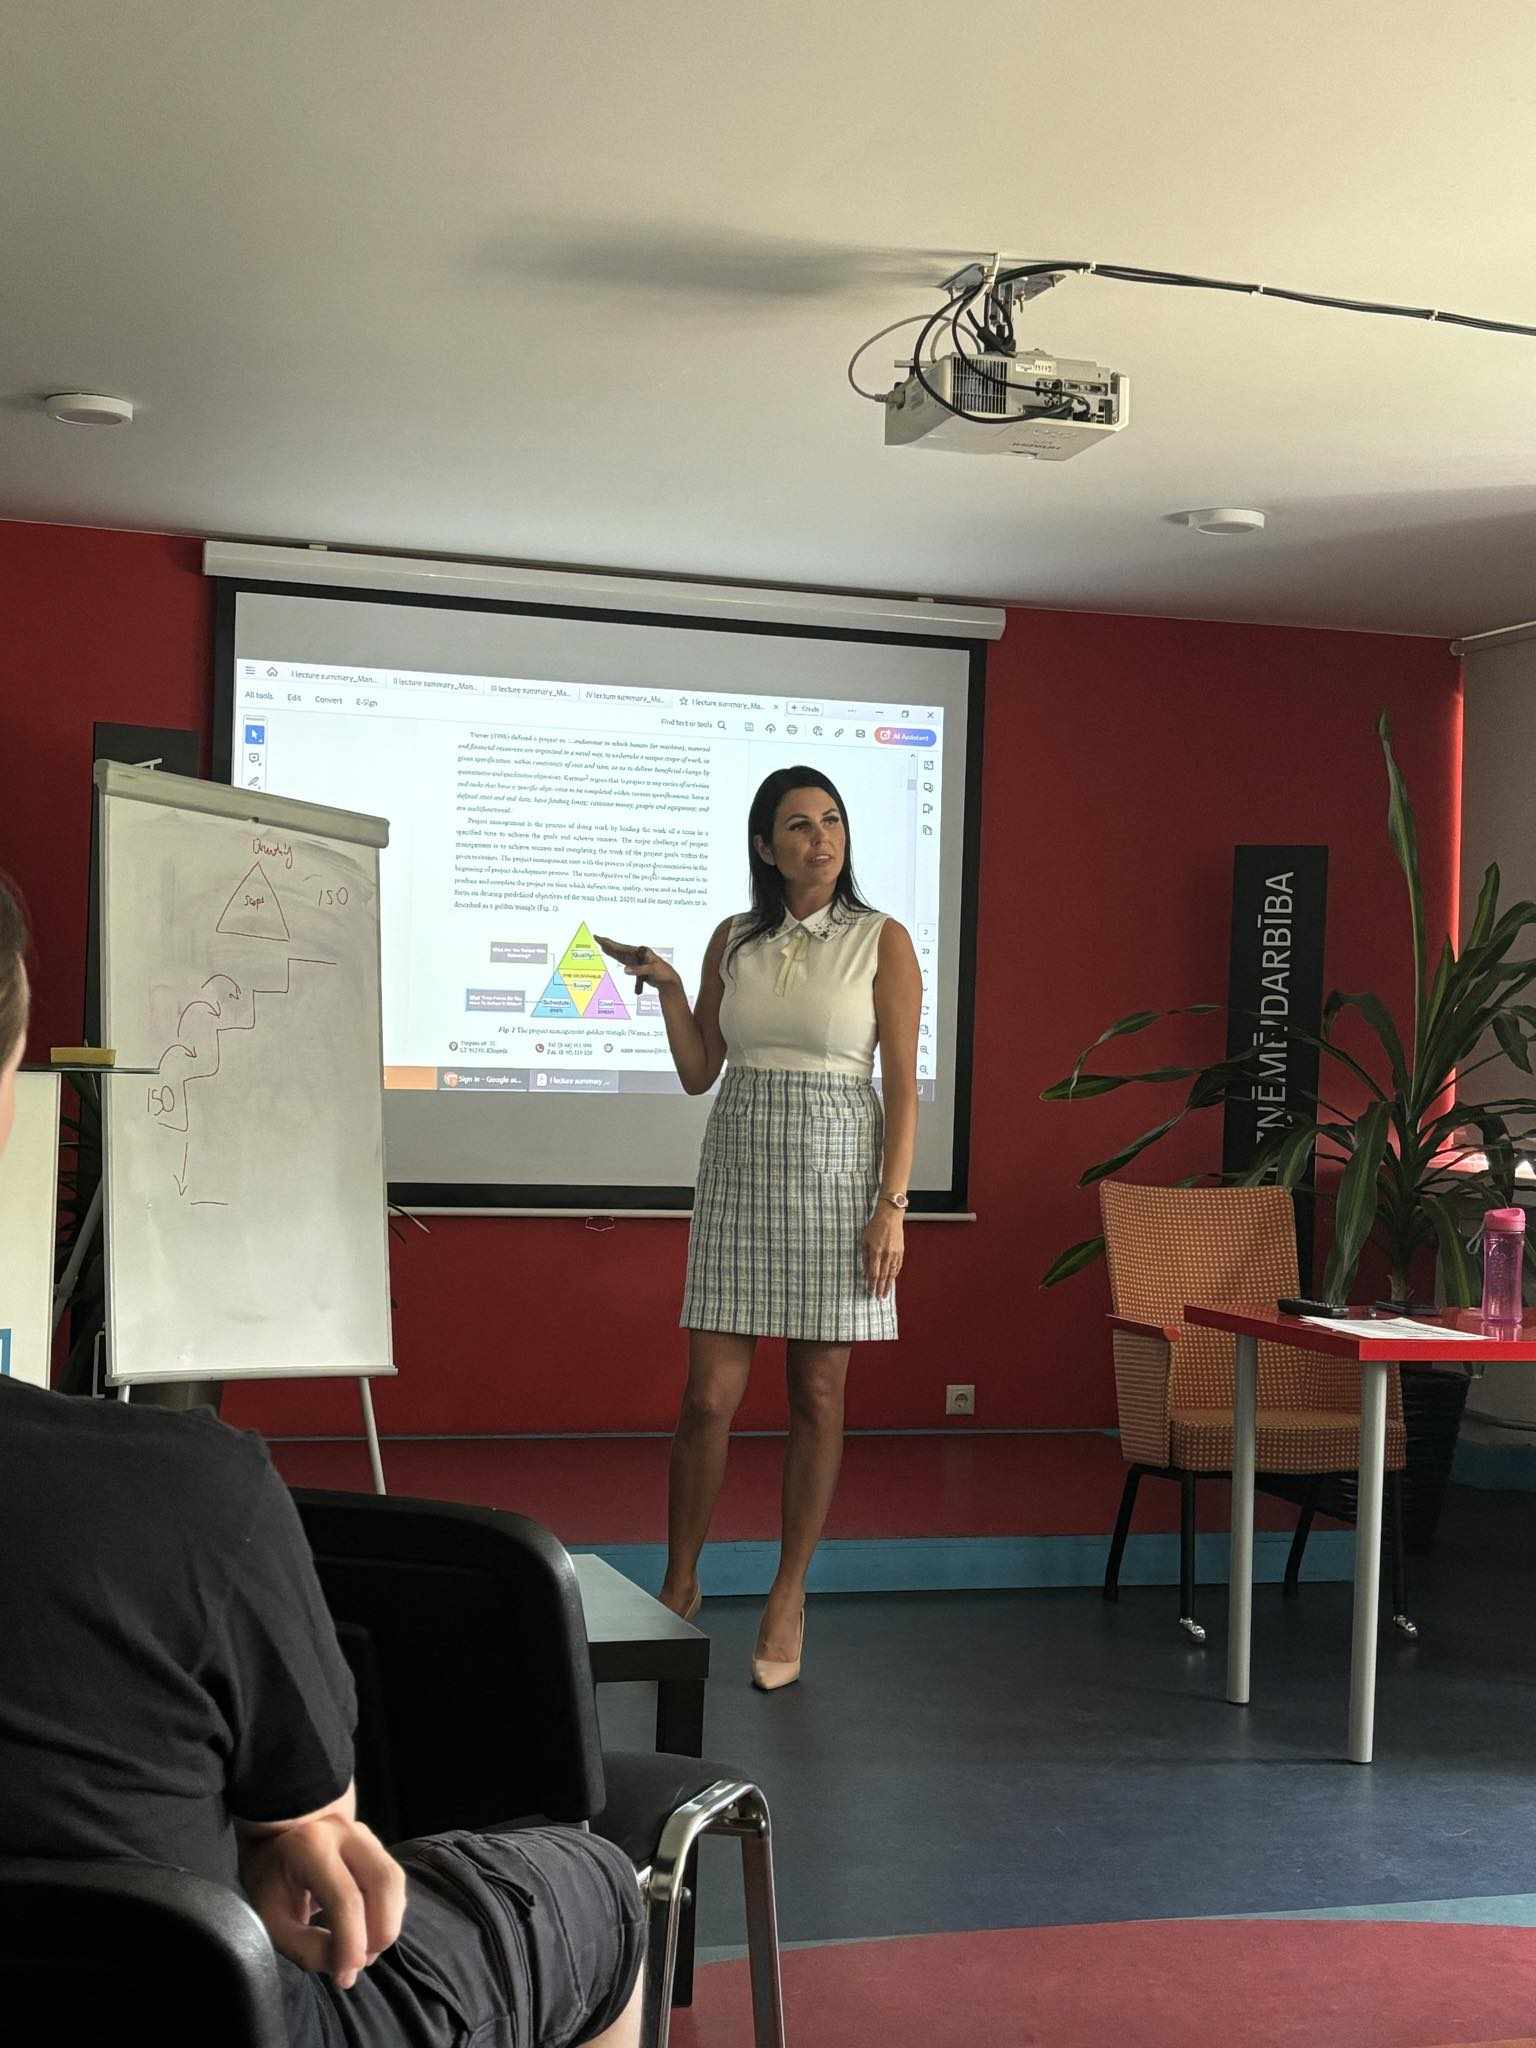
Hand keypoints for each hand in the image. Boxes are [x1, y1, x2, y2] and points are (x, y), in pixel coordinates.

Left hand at [238, 1813, 405, 1991]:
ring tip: (362, 1948)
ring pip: (395, 1881)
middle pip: (384, 1881)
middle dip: (381, 1931)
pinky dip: (386, 1912)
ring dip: (387, 1923)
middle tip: (359, 1962)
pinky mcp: (376, 1843)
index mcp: (311, 1846)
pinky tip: (365, 1928)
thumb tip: (345, 1968)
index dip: (351, 1943)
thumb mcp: (271, 1919)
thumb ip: (305, 1946)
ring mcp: (364, 1833)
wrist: (276, 1838)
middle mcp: (345, 1832)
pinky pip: (393, 1881)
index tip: (345, 1977)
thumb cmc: (270, 1881)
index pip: (346, 1899)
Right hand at [593, 935, 682, 994]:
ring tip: (600, 943)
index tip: (603, 940)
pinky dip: (614, 955)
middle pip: (619, 947)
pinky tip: (608, 952)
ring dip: (609, 949)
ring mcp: (635, 959)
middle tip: (596, 937)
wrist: (669, 980)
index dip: (612, 944)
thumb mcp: (653, 971)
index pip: (623, 948)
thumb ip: (639, 970)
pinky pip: (622, 959)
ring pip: (619, 952)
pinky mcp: (635, 965)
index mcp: (642, 952)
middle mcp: (637, 953)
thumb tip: (625, 970)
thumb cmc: (664, 973)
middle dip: (607, 943)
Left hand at [862, 1207, 903, 1297]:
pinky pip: (897, 1266)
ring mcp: (895, 1253)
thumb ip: (864, 1256)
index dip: (872, 1284)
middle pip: (883, 1276)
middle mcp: (886, 1254)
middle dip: (880, 1288)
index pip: (873, 1273)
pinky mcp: (900, 1251)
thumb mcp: (864, 1240)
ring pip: (892, 1273)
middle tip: (879, 1298)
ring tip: (886, 1294)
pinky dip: (894, 1275)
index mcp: (876, 1252)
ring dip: (889, 1285)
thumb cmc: (874, 1226)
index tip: (870, 1292)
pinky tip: (892, 1280)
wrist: (890, 1216)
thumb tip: (864, 1271)